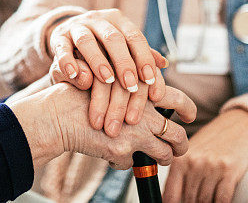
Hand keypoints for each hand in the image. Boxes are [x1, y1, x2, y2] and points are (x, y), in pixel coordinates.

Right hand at [6, 82, 195, 170]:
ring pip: (166, 153)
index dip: (188, 110)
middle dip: (182, 143)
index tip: (188, 115)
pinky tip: (116, 154)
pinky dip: (127, 162)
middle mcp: (145, 109)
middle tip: (180, 146)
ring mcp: (136, 130)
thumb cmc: (80, 98)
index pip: (179, 99)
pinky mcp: (124, 149)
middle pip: (178, 133)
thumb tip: (150, 107)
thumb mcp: (110, 84)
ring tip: (160, 158)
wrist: (59, 113)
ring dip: (165, 158)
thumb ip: (131, 94)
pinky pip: (135, 163)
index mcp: (143, 88)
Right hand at [46, 9, 167, 100]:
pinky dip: (68, 61)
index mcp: (117, 20)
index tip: (149, 80)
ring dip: (98, 60)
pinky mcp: (58, 37)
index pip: (134, 36)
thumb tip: (164, 64)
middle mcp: (98, 20)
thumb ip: (140, 55)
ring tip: (106, 80)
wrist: (68, 35)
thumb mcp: (121, 47)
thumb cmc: (101, 46)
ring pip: (87, 40)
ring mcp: (76, 26)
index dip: (143, 57)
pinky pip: (62, 48)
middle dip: (123, 62)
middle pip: (113, 38)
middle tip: (130, 85)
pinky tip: (75, 75)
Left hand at [162, 109, 247, 202]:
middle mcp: (194, 163)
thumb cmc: (213, 141)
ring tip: (207, 201)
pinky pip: (222, 199)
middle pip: (188, 199)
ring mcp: (212, 167)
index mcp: (180, 160)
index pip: (171, 195)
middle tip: (193, 202)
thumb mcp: (192, 153)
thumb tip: (172, 199)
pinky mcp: (229, 171)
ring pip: (205, 201)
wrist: (239, 126)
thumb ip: (181, 174)